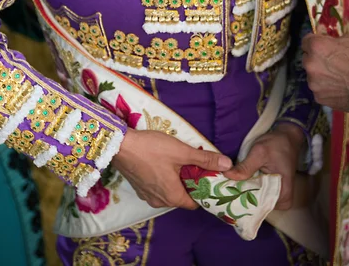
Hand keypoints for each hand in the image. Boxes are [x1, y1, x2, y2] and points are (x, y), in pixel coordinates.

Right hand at [112, 129, 231, 209]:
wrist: (119, 145)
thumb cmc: (152, 149)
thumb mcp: (182, 152)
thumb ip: (205, 159)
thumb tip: (228, 165)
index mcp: (173, 197)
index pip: (195, 203)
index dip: (203, 190)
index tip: (207, 176)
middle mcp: (159, 201)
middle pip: (181, 197)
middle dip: (189, 183)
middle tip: (195, 165)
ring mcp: (146, 195)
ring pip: (168, 192)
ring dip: (175, 180)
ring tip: (179, 162)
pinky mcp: (138, 186)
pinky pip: (156, 187)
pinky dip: (162, 178)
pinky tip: (162, 163)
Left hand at [224, 123, 304, 209]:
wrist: (287, 138)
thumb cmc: (277, 145)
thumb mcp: (260, 152)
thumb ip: (245, 167)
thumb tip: (227, 176)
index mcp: (283, 196)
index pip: (258, 206)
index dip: (240, 201)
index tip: (225, 193)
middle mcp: (281, 201)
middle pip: (256, 205)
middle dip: (239, 196)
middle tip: (224, 187)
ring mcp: (276, 197)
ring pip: (255, 200)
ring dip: (242, 191)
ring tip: (229, 184)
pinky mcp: (271, 191)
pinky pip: (257, 194)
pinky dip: (247, 188)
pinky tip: (238, 181)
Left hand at [302, 33, 348, 111]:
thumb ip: (334, 40)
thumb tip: (328, 42)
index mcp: (317, 47)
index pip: (306, 41)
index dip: (314, 43)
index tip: (321, 46)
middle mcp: (310, 64)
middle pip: (307, 59)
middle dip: (316, 59)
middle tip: (332, 63)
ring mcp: (313, 83)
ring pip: (312, 76)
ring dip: (321, 75)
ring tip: (338, 78)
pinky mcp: (319, 98)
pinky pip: (320, 90)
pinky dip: (326, 89)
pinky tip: (340, 89)